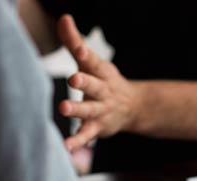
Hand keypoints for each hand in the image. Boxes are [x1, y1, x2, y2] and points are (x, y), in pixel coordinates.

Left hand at [57, 15, 141, 150]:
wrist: (132, 107)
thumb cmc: (103, 80)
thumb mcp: (91, 61)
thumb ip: (74, 41)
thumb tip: (64, 17)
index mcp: (100, 72)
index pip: (93, 61)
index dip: (85, 53)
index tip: (78, 49)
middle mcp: (102, 90)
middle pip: (94, 85)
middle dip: (85, 81)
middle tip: (74, 78)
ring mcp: (101, 110)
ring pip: (89, 110)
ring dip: (78, 110)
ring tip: (64, 108)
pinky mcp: (97, 127)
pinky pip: (87, 135)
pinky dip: (77, 141)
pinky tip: (66, 146)